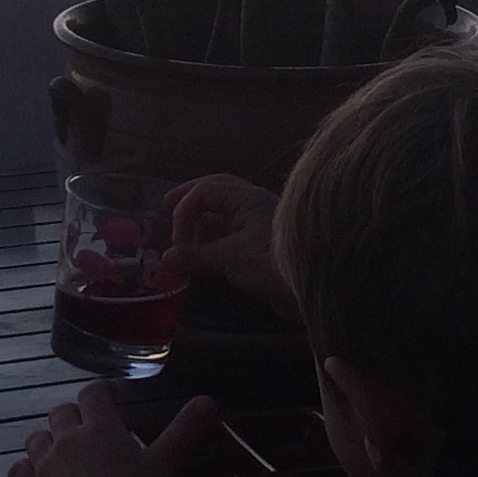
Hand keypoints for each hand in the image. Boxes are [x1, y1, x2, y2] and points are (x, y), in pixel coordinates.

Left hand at [10, 380, 224, 476]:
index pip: (94, 393)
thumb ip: (186, 431)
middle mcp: (67, 439)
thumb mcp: (165, 464)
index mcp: (100, 427)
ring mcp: (45, 464)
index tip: (112, 393)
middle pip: (62, 412)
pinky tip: (35, 476)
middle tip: (89, 426)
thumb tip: (209, 401)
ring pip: (37, 437)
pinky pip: (19, 471)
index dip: (102, 389)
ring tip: (62, 449)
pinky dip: (26, 469)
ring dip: (48, 439)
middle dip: (74, 414)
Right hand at [168, 174, 298, 320]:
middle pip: (216, 193)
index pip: (205, 190)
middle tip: (167, 207)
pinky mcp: (262, 249)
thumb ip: (196, 256)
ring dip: (201, 224)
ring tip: (183, 237)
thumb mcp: (229, 258)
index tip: (176, 240)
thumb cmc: (271, 262)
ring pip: (224, 216)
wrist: (311, 286)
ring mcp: (258, 226)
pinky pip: (232, 236)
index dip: (184, 210)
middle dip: (190, 200)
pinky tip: (204, 256)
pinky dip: (213, 242)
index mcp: (245, 198)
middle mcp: (252, 205)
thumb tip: (166, 258)